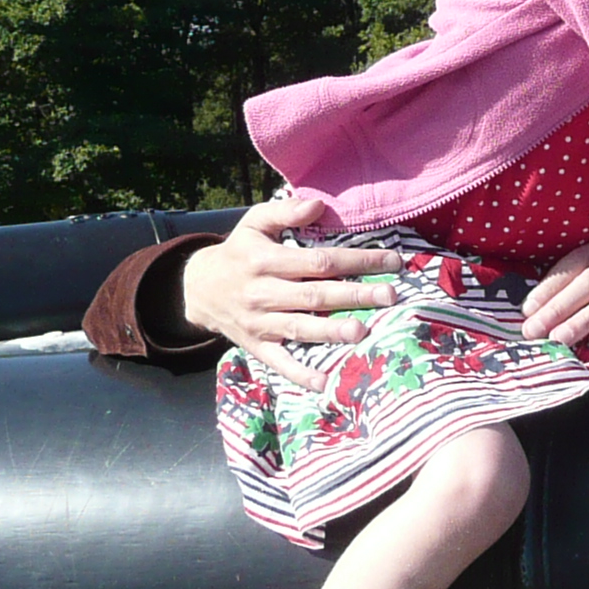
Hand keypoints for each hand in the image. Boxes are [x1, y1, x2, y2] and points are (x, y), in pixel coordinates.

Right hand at [179, 195, 404, 389]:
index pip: (319, 261)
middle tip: (390, 296)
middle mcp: (263, 292)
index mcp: (265, 260)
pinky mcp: (257, 346)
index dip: (356, 261)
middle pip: (315, 295)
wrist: (198, 288)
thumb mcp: (255, 223)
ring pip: (300, 328)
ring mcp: (259, 322)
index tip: (391, 261)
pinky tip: (325, 383)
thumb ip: (285, 212)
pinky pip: (280, 362)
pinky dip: (301, 374)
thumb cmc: (239, 251)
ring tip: (363, 332)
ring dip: (332, 332)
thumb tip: (318, 205)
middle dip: (355, 296)